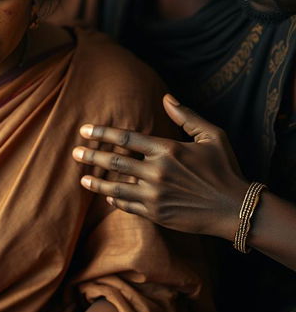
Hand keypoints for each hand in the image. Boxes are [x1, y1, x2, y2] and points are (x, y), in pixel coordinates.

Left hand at [72, 94, 249, 239]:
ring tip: (81, 179)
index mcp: (167, 149)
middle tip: (75, 152)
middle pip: (114, 161)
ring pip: (116, 187)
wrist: (236, 209)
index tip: (85, 131)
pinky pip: (128, 206)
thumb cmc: (224, 169)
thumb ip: (186, 116)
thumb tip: (166, 97)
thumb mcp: (212, 136)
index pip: (126, 138)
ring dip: (96, 183)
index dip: (102, 133)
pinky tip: (107, 196)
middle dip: (91, 156)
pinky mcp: (157, 214)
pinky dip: (115, 200)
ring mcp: (155, 195)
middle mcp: (157, 172)